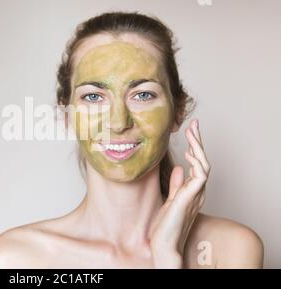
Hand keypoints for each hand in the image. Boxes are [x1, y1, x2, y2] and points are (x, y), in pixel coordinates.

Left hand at [149, 119, 210, 267]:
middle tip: (193, 124)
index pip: (197, 163)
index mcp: (192, 190)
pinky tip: (189, 153)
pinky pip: (200, 177)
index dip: (195, 146)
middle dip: (198, 141)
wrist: (164, 244)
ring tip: (191, 133)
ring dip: (198, 148)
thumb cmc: (166, 225)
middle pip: (203, 160)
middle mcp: (197, 191)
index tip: (189, 130)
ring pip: (204, 165)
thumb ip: (177, 184)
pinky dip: (196, 164)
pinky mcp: (190, 199)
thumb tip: (180, 167)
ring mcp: (196, 195)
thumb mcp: (171, 199)